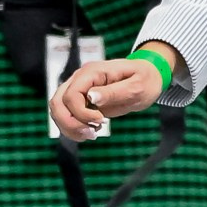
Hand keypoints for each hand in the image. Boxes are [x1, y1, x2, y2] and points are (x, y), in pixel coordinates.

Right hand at [50, 54, 167, 141]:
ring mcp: (78, 89)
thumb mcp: (136, 86)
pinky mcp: (81, 100)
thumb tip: (91, 97)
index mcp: (92, 72)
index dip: (81, 112)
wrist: (148, 77)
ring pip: (57, 110)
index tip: (101, 120)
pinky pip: (66, 115)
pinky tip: (90, 132)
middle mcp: (80, 79)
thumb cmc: (145, 79)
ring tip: (92, 134)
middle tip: (93, 132)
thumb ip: (113, 92)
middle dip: (71, 123)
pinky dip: (73, 128)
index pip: (71, 95)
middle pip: (57, 103)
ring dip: (70, 127)